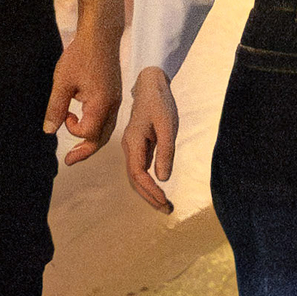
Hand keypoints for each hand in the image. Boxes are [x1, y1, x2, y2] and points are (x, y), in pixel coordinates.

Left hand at [45, 34, 120, 161]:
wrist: (100, 35)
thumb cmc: (80, 55)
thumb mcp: (62, 82)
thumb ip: (56, 108)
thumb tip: (49, 131)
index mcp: (101, 104)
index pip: (88, 132)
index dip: (72, 129)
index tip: (64, 114)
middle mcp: (113, 105)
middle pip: (101, 138)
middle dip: (85, 151)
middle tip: (69, 161)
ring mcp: (116, 100)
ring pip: (107, 130)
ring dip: (91, 140)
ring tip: (77, 148)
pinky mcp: (114, 94)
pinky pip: (108, 119)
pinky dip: (96, 127)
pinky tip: (84, 121)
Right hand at [118, 67, 178, 212]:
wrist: (150, 85)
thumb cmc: (160, 103)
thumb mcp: (167, 125)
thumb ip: (165, 151)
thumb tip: (163, 178)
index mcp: (133, 142)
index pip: (139, 174)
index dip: (151, 190)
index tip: (165, 200)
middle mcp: (129, 147)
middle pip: (135, 180)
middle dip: (150, 197)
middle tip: (168, 210)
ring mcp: (133, 147)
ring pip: (137, 176)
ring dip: (149, 192)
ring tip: (165, 205)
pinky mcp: (139, 146)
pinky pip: (141, 169)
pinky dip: (149, 182)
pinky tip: (159, 189)